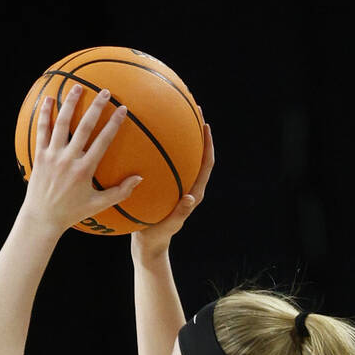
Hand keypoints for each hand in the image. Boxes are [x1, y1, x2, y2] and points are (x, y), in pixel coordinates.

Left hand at [23, 85, 140, 234]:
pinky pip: (41, 131)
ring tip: (78, 87)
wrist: (42, 219)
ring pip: (62, 124)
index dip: (114, 123)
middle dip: (96, 107)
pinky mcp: (39, 156)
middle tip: (105, 91)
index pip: (103, 141)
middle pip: (84, 127)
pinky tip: (49, 99)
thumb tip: (139, 178)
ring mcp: (52, 156)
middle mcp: (68, 160)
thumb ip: (120, 192)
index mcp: (84, 170)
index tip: (123, 109)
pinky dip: (45, 114)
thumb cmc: (71, 213)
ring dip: (70, 103)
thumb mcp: (97, 205)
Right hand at [130, 122, 214, 264]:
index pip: (206, 164)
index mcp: (194, 193)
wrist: (148, 245)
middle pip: (197, 154)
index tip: (205, 125)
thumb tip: (191, 198)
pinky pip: (166, 164)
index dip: (207, 144)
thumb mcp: (168, 226)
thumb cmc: (157, 237)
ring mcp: (177, 186)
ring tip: (172, 115)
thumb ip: (180, 213)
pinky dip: (161, 149)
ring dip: (180, 136)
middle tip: (192, 109)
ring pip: (182, 156)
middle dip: (196, 131)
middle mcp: (189, 186)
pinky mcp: (165, 188)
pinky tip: (147, 139)